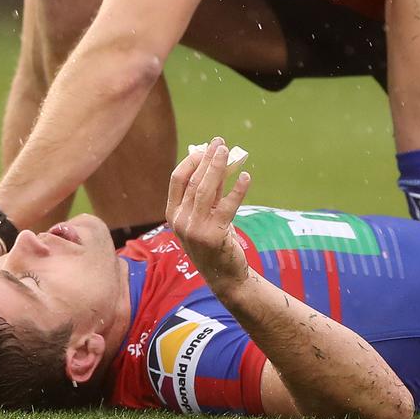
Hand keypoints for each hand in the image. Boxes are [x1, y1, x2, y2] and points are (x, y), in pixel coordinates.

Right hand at [166, 138, 251, 294]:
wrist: (224, 276)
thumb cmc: (214, 242)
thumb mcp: (206, 216)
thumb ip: (209, 192)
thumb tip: (217, 161)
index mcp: (173, 215)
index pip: (177, 180)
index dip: (191, 161)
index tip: (205, 147)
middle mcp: (180, 221)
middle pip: (193, 181)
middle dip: (207, 159)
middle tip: (220, 142)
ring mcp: (195, 230)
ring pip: (205, 190)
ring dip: (218, 168)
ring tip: (228, 151)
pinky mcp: (214, 236)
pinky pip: (227, 207)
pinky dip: (237, 190)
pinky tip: (246, 177)